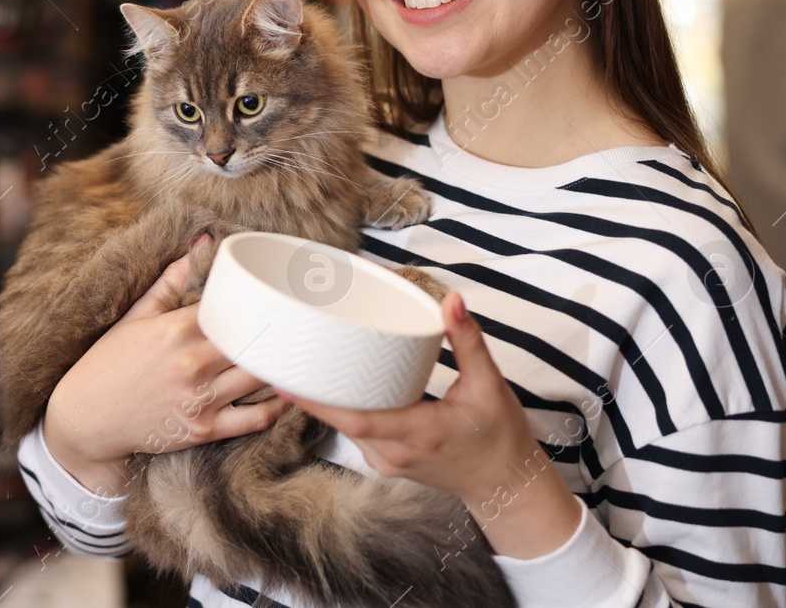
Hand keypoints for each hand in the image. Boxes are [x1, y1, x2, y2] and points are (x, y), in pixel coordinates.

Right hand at [42, 234, 291, 496]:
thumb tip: (201, 245)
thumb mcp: (134, 317)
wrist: (85, 419)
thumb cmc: (107, 364)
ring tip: (296, 351)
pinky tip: (288, 392)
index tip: (276, 295)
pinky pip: (254, 418)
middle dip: (278, 330)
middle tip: (298, 320)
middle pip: (253, 341)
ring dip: (281, 364)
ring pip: (260, 376)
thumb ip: (170, 282)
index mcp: (175, 329)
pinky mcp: (204, 429)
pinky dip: (278, 407)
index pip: (233, 307)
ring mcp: (200, 398)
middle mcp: (191, 363)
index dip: (258, 300)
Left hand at [273, 291, 581, 558]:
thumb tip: (451, 301)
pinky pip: (353, 435)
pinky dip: (338, 412)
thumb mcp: (489, 385)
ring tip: (296, 367)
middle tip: (281, 359)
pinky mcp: (386, 462)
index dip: (319, 403)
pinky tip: (327, 389)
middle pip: (339, 423)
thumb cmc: (499, 434)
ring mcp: (388, 462)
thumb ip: (468, 341)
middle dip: (308, 395)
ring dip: (320, 403)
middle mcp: (396, 453)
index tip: (287, 380)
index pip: (358, 420)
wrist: (505, 483)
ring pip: (343, 430)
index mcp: (420, 432)